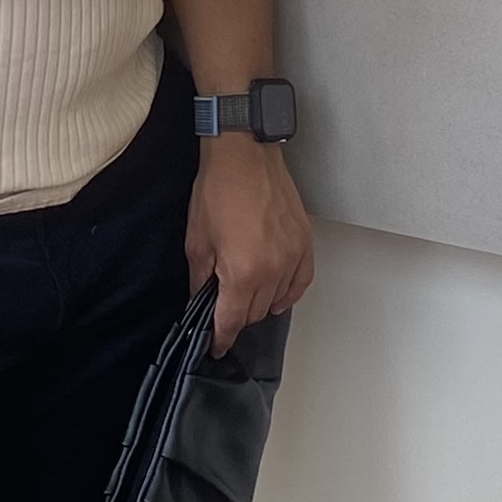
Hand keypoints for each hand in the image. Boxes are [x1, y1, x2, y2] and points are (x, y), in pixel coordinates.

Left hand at [187, 138, 314, 352]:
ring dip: (261, 304)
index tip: (216, 345)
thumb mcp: (197, 240)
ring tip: (246, 293)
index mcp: (242, 273)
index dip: (221, 338)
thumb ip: (200, 279)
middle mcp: (272, 271)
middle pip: (256, 314)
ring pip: (278, 301)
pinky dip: (288, 292)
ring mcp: (292, 257)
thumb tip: (201, 299)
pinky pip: (300, 283)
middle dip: (238, 317)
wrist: (245, 155)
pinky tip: (277, 293)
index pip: (232, 321)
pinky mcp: (304, 244)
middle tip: (224, 308)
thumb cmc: (219, 190)